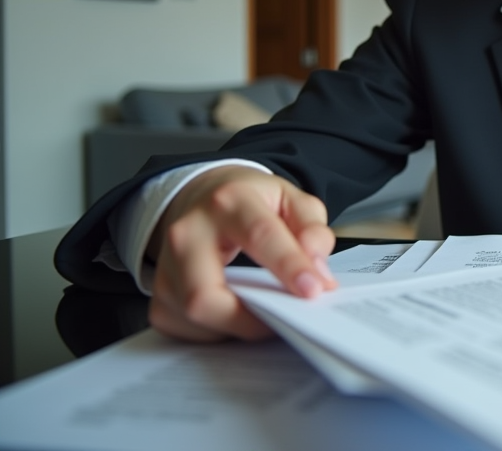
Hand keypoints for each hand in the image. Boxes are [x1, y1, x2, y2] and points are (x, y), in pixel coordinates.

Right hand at [147, 166, 337, 341]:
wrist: (203, 196)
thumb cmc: (251, 202)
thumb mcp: (290, 199)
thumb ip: (312, 229)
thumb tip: (317, 270)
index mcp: (228, 201)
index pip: (259, 235)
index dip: (288, 266)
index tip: (313, 290)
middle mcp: (188, 232)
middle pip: (205, 293)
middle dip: (249, 318)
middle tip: (287, 317)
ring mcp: (166, 265)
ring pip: (194, 316)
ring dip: (237, 326)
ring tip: (268, 313)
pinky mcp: (159, 293)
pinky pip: (186, 328)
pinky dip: (219, 331)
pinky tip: (240, 315)